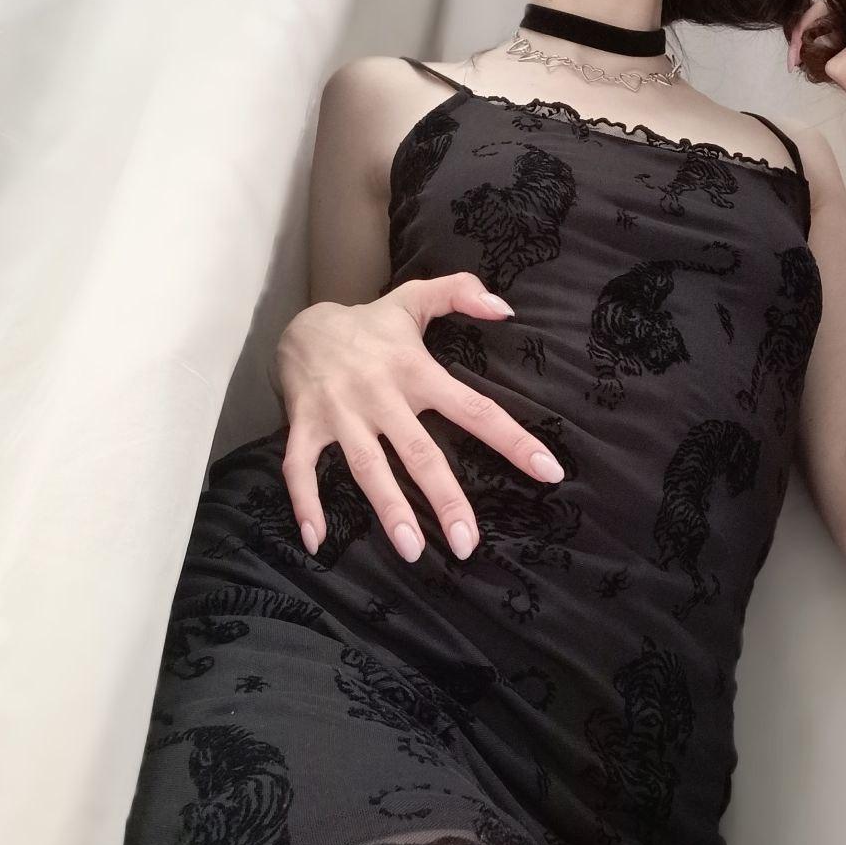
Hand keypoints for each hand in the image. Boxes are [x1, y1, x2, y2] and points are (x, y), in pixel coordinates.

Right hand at [273, 272, 565, 564]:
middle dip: (445, 500)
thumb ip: (461, 293)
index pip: (475, 408)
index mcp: (415, 371)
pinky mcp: (305, 427)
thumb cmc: (369, 325)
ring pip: (367, 468)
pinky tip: (316, 540)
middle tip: (467, 544)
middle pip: (419, 453)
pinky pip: (300, 470)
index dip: (513, 440)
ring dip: (389, 510)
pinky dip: (306, 504)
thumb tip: (505, 306)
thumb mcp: (415, 299)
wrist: (297, 325)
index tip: (548, 472)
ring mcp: (341, 414)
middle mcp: (381, 396)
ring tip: (412, 551)